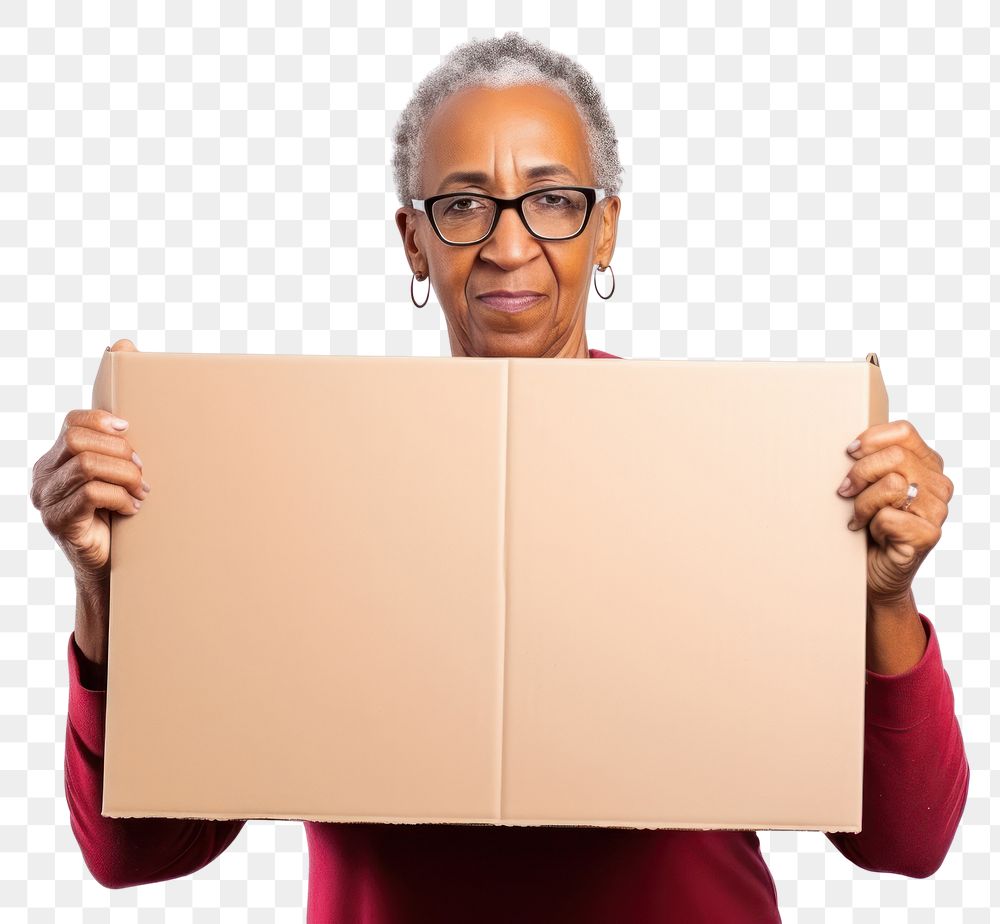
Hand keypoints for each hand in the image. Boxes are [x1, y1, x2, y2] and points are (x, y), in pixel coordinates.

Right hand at [30, 339, 148, 585]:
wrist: (121, 570)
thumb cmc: (128, 513)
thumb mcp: (129, 463)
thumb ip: (126, 418)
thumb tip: (123, 341)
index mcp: (59, 457)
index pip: (75, 420)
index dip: (105, 421)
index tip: (132, 434)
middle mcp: (46, 475)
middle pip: (79, 439)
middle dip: (120, 452)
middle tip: (144, 472)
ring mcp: (47, 501)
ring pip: (86, 464)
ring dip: (125, 475)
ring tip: (143, 493)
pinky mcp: (59, 523)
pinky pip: (88, 493)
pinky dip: (119, 496)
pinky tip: (134, 508)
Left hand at [837, 419, 952, 608]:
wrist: (873, 570)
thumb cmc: (867, 523)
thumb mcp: (868, 484)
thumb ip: (872, 460)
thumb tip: (851, 447)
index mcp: (926, 464)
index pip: (904, 431)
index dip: (871, 440)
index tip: (849, 453)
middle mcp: (938, 484)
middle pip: (894, 457)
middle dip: (860, 473)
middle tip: (845, 492)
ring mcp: (938, 510)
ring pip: (892, 485)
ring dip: (863, 503)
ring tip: (859, 516)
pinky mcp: (928, 535)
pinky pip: (889, 517)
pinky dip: (871, 525)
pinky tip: (873, 534)